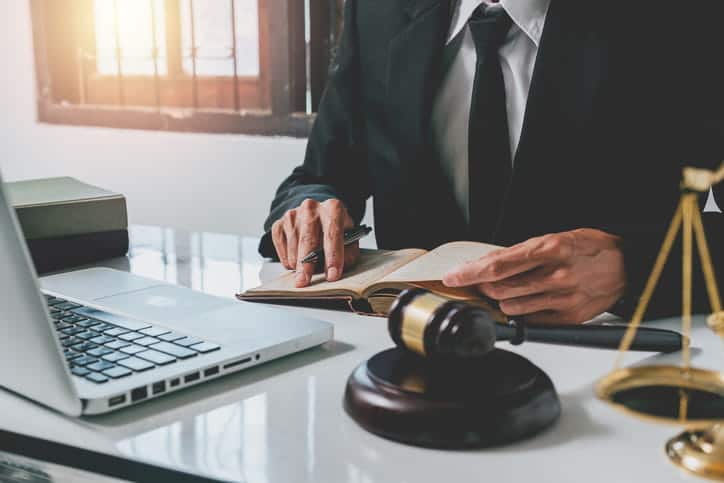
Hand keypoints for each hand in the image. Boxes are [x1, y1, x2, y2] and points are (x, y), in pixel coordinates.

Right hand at [271, 198, 359, 287]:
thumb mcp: (350, 238)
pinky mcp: (278, 225)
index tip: (332, 275)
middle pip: (307, 240)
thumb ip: (348, 253)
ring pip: (293, 249)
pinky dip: (289, 261)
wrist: (317, 215)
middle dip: (307, 265)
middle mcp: (311, 208)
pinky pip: (282, 251)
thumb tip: (336, 270)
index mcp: (333, 208)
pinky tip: (299, 259)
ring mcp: (292, 215)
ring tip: (309, 268)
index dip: (333, 257)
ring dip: (299, 266)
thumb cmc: (335, 230)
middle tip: (305, 282)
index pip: (332, 234)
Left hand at [442, 229, 625, 323]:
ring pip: (511, 308)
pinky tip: (529, 299)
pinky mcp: (569, 318)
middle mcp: (557, 276)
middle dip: (482, 288)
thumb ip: (519, 254)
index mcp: (550, 249)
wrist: (625, 265)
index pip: (497, 266)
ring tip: (509, 290)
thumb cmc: (589, 248)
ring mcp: (563, 299)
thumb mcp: (553, 239)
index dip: (469, 273)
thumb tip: (485, 266)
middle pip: (499, 290)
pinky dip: (522, 311)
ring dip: (501, 300)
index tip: (453, 277)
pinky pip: (531, 320)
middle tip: (479, 282)